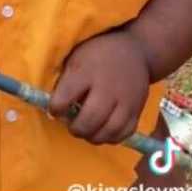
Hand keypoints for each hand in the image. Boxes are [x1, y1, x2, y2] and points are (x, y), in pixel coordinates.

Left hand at [49, 29, 150, 144]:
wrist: (135, 52)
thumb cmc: (96, 55)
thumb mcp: (75, 58)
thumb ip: (65, 81)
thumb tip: (53, 107)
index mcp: (86, 72)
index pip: (66, 96)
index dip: (56, 109)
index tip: (54, 111)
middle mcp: (107, 88)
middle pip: (90, 118)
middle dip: (76, 128)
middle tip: (72, 126)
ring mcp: (126, 101)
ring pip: (109, 130)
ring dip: (93, 136)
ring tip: (86, 130)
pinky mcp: (138, 110)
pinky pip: (125, 133)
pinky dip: (111, 138)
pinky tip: (102, 131)